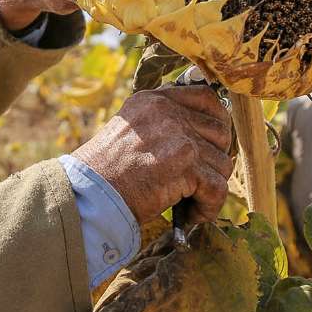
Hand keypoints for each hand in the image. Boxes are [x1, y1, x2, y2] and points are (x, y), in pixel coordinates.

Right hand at [72, 85, 233, 225]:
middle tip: (202, 179)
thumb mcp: (129, 130)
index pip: (205, 97)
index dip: (218, 121)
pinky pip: (218, 188)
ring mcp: (179, 137)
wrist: (89, 195)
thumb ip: (160, 124)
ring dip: (210, 188)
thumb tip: (199, 135)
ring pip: (222, 163)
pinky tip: (193, 214)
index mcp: (153, 100)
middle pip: (220, 132)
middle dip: (215, 159)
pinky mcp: (186, 166)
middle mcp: (167, 113)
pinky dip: (209, 206)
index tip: (215, 143)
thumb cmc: (105, 172)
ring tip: (191, 202)